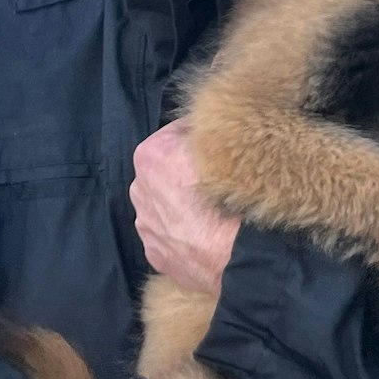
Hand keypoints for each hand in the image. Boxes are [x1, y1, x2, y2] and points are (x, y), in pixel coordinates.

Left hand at [130, 119, 240, 294]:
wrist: (240, 254)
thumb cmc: (233, 192)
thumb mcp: (224, 141)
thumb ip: (208, 129)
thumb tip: (209, 124)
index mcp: (151, 154)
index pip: (179, 131)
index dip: (203, 136)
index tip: (221, 145)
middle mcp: (139, 188)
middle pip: (167, 169)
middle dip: (187, 172)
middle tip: (219, 180)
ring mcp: (145, 224)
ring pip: (166, 204)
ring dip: (184, 203)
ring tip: (214, 212)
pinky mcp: (155, 254)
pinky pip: (170, 234)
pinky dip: (185, 232)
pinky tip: (207, 235)